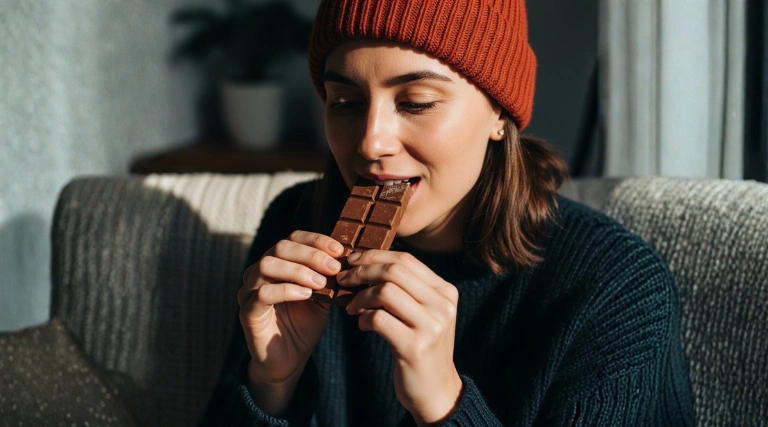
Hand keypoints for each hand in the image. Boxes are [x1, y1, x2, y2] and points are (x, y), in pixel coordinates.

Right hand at [237, 230, 343, 413]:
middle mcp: (259, 272)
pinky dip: (287, 290)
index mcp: (278, 263)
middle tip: (334, 268)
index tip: (339, 250)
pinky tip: (306, 295)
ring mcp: (249, 291)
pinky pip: (263, 293)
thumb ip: (329, 277)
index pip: (293, 238)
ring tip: (321, 283)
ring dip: (298, 270)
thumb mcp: (322, 297)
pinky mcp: (247, 312)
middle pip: (280, 247)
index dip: (316, 240)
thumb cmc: (304, 325)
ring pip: (267, 265)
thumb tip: (350, 258)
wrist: (289, 360)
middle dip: (310, 254)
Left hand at [339, 250, 462, 424]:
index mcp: (446, 292)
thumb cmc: (422, 347)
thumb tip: (367, 263)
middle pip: (394, 271)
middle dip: (363, 272)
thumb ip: (407, 289)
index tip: (353, 260)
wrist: (436, 391)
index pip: (406, 259)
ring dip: (360, 296)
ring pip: (385, 292)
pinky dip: (363, 318)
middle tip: (344, 280)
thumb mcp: (424, 314)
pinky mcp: (415, 346)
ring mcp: (431, 326)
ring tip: (352, 307)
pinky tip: (362, 325)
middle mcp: (442, 306)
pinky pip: (378, 318)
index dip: (375, 255)